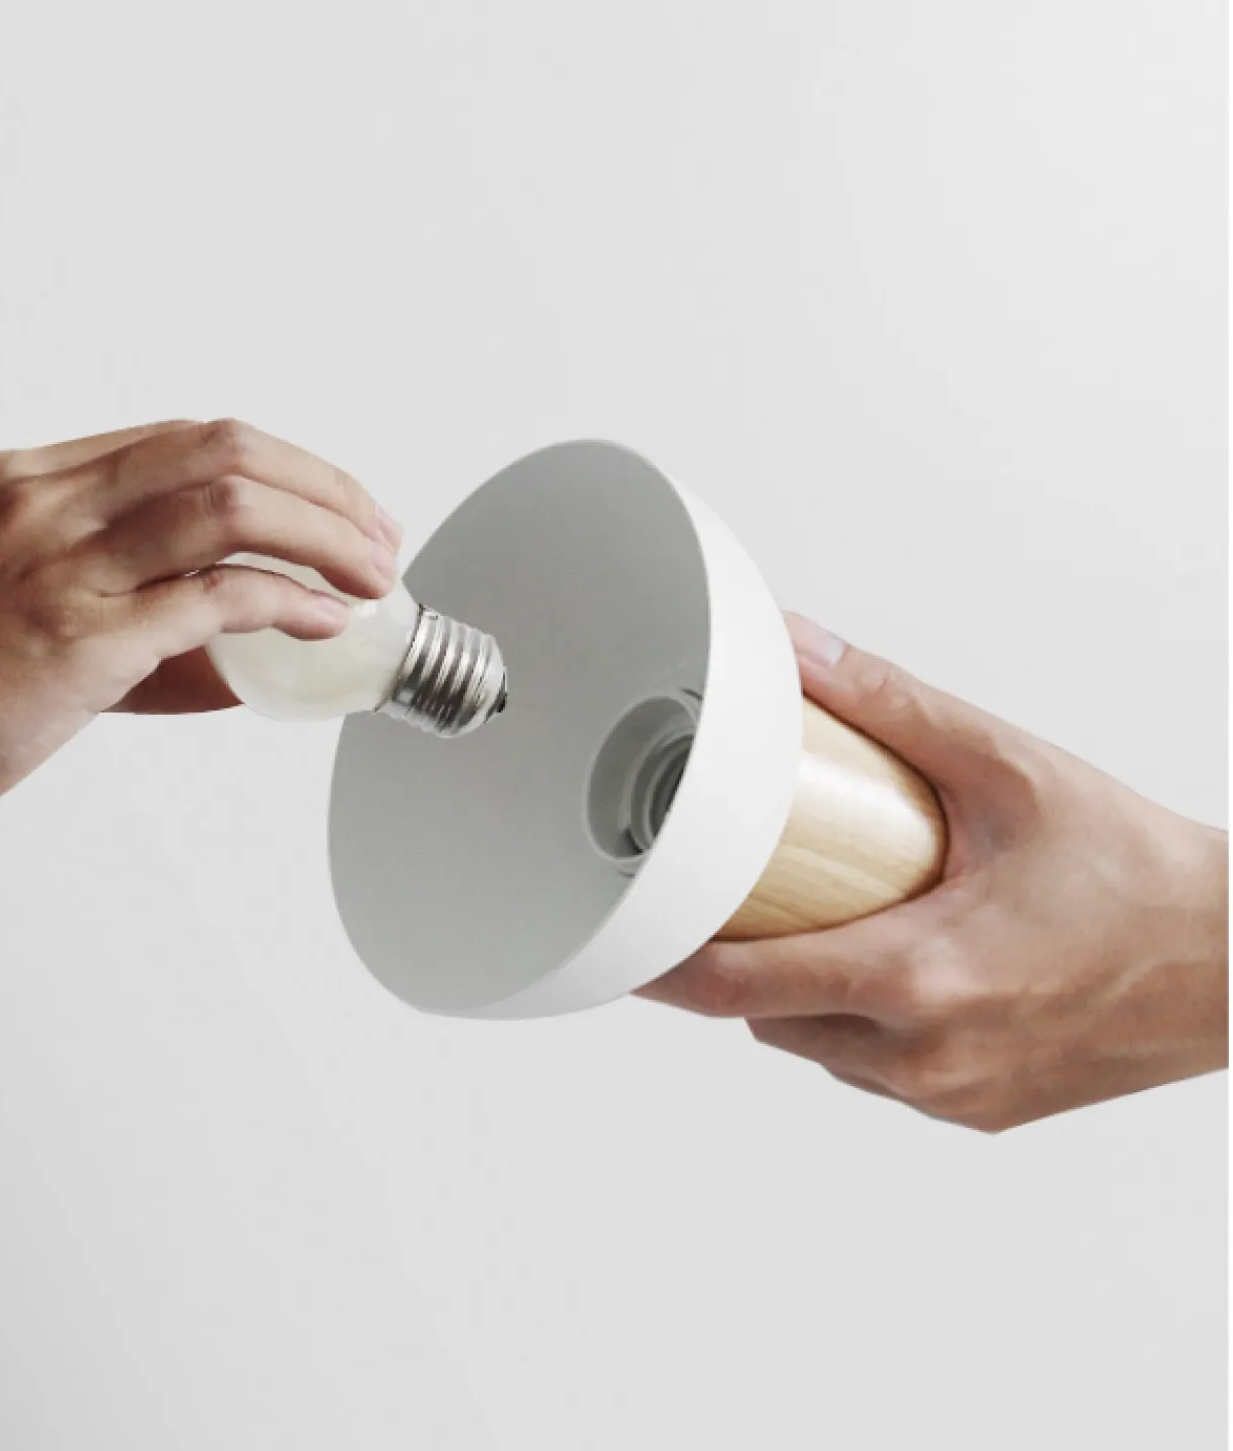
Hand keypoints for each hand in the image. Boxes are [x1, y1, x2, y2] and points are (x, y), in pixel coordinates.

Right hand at [0, 419, 402, 857]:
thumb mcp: (15, 610)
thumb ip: (128, 617)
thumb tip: (241, 661)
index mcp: (31, 481)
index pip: (190, 439)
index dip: (286, 466)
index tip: (338, 506)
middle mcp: (49, 502)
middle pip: (228, 451)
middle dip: (325, 489)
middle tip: (378, 538)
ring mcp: (63, 563)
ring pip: (234, 506)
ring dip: (325, 537)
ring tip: (373, 575)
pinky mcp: (80, 636)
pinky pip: (217, 597)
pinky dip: (288, 603)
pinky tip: (324, 622)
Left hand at [640, 614, 1228, 1131]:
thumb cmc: (1141, 874)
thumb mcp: (1007, 770)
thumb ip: (892, 707)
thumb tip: (801, 654)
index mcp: (920, 977)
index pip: (739, 988)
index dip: (663, 966)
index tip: (626, 933)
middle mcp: (927, 1055)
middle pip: (768, 1018)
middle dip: (738, 962)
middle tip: (740, 896)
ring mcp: (952, 1096)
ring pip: (818, 1051)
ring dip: (800, 995)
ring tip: (828, 921)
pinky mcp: (978, 1113)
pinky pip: (876, 1075)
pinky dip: (859, 1028)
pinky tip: (892, 969)